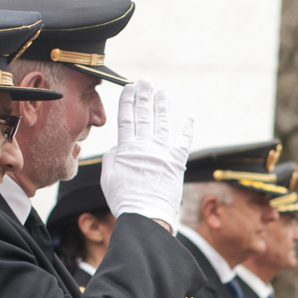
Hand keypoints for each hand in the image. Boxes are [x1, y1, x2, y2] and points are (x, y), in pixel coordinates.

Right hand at [100, 80, 193, 223]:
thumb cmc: (124, 199)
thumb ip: (112, 157)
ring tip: (161, 92)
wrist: (145, 215)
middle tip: (146, 82)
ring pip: (162, 124)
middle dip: (144, 97)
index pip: (126, 118)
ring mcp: (162, 153)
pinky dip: (187, 129)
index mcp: (126, 148)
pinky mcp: (176, 164)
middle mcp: (145, 146)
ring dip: (161, 107)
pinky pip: (183, 142)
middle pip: (144, 116)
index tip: (129, 87)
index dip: (128, 101)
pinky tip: (190, 117)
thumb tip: (118, 147)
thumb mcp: (108, 176)